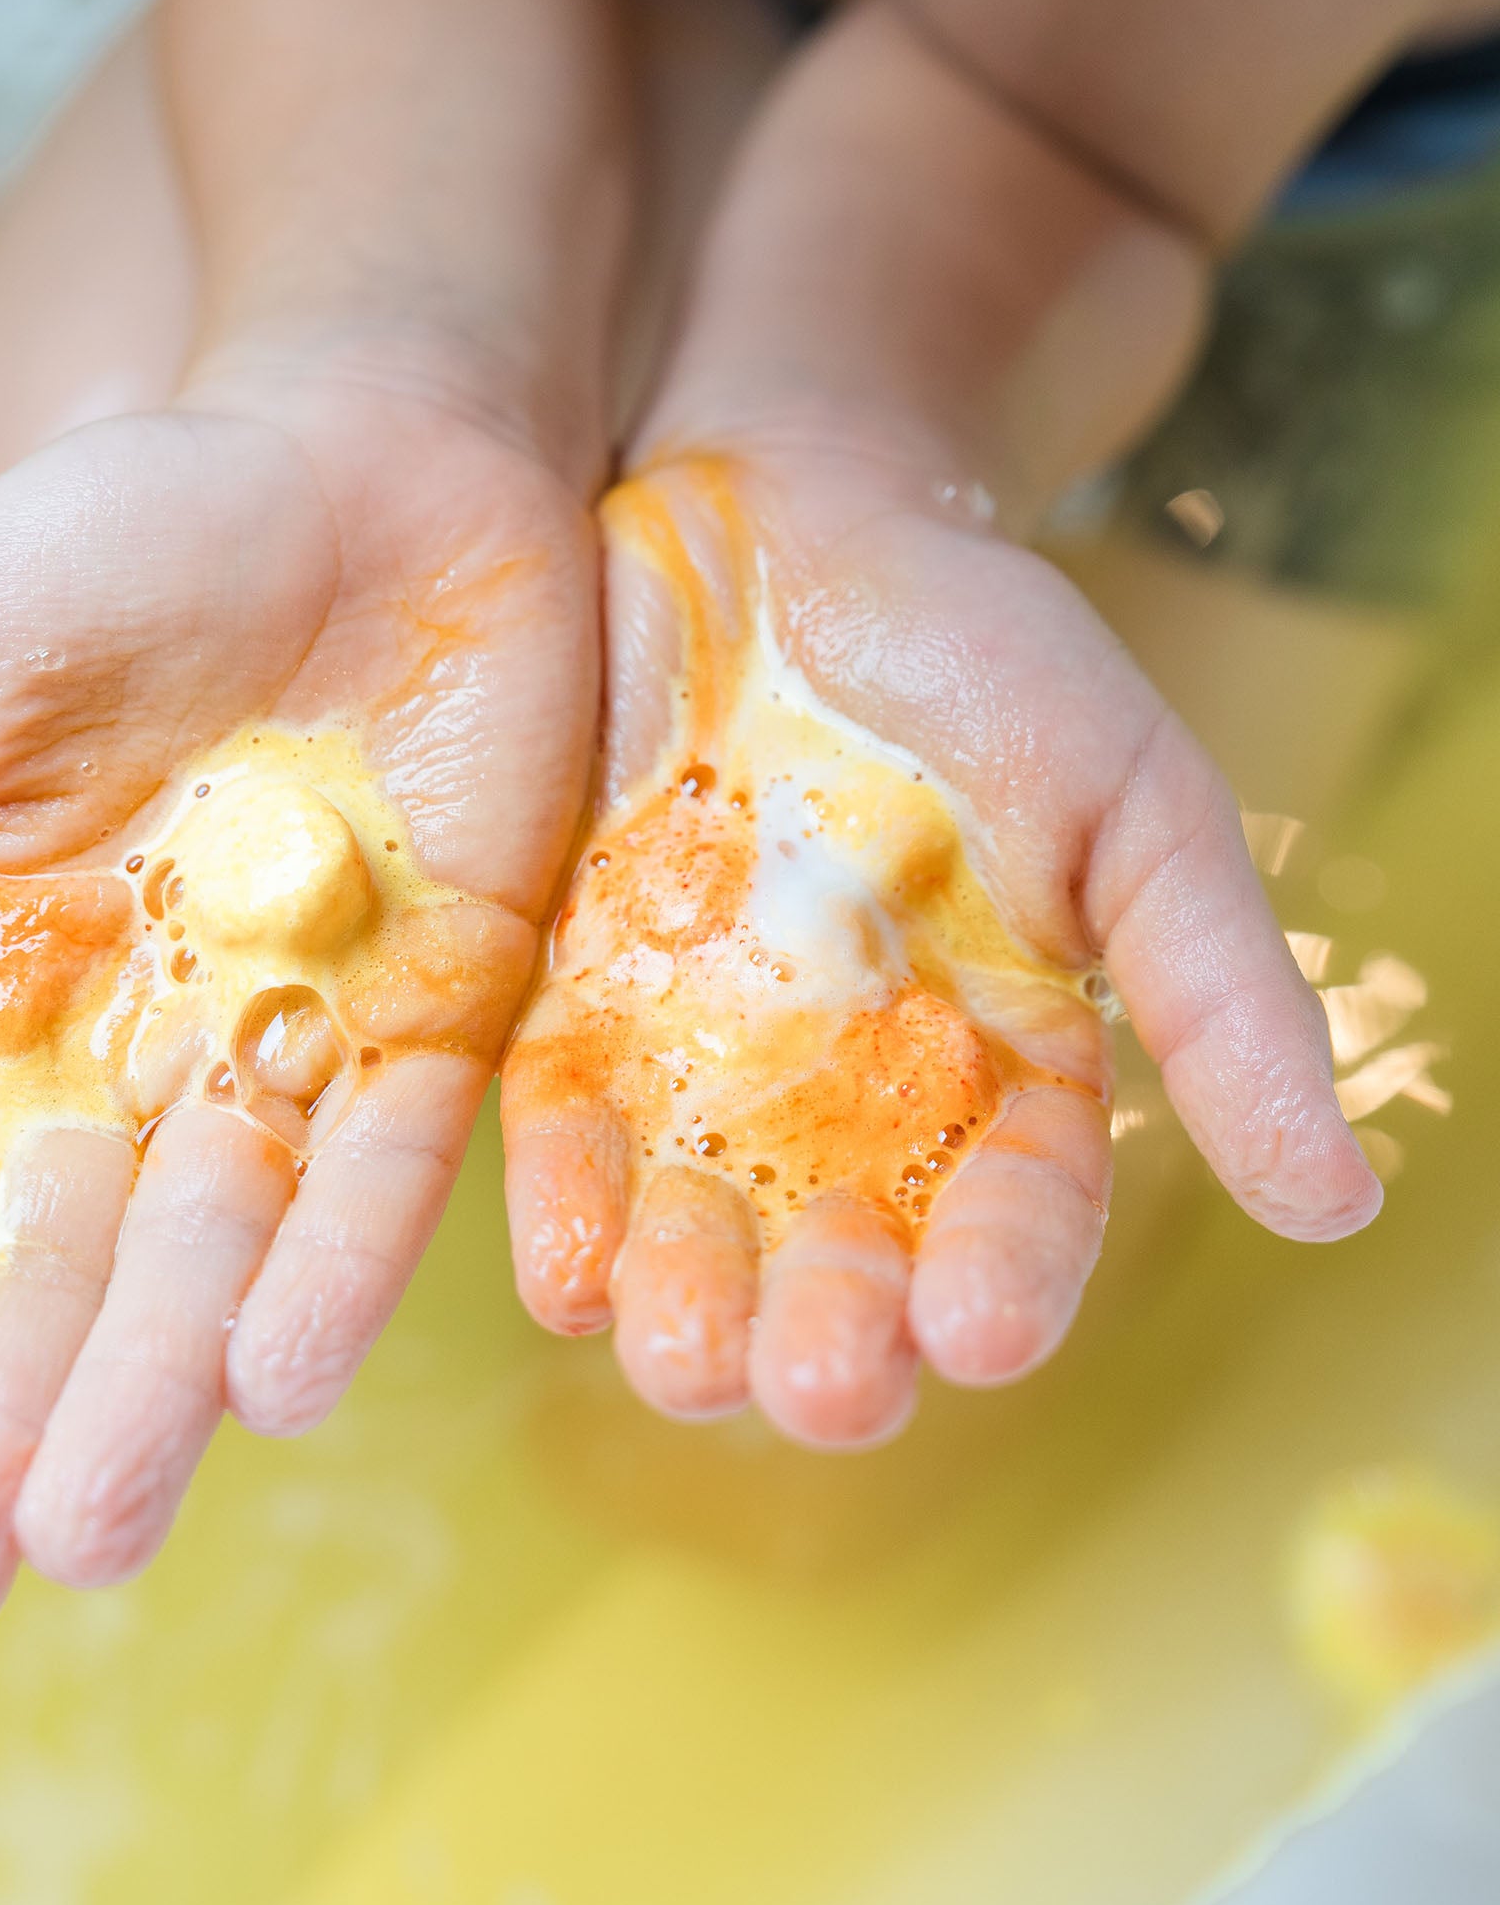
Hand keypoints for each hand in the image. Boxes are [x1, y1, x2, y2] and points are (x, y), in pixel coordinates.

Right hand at [0, 383, 596, 1629]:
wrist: (377, 455)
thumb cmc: (144, 526)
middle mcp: (141, 1038)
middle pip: (53, 1256)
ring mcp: (295, 1033)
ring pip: (215, 1245)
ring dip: (153, 1387)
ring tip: (87, 1531)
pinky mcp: (444, 1006)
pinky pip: (388, 1154)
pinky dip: (338, 1260)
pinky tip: (279, 1383)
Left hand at [503, 435, 1376, 1444]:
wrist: (773, 517)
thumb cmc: (979, 650)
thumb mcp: (1129, 801)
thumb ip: (1218, 991)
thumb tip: (1339, 1203)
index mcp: (997, 1062)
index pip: (1014, 1210)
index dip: (1005, 1279)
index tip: (982, 1331)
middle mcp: (842, 1094)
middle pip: (841, 1258)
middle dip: (833, 1333)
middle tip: (824, 1387)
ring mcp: (697, 1059)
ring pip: (697, 1227)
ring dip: (692, 1304)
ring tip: (686, 1360)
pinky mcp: (572, 1010)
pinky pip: (564, 1136)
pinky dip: (566, 1210)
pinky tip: (574, 1272)